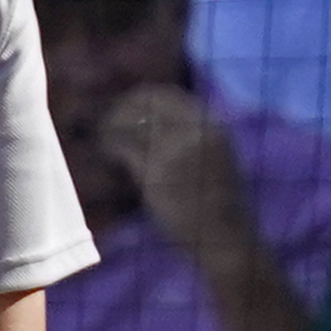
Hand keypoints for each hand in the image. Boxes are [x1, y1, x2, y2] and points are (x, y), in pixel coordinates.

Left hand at [98, 85, 257, 262]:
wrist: (227, 237)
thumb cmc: (219, 202)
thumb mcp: (215, 155)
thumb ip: (191, 134)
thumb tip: (152, 120)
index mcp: (214, 124)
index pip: (167, 93)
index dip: (139, 98)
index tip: (124, 109)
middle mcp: (196, 130)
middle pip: (144, 103)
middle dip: (121, 110)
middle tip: (106, 124)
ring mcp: (175, 149)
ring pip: (129, 124)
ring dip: (110, 128)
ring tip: (103, 140)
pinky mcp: (156, 171)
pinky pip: (123, 149)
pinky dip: (109, 149)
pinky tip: (107, 156)